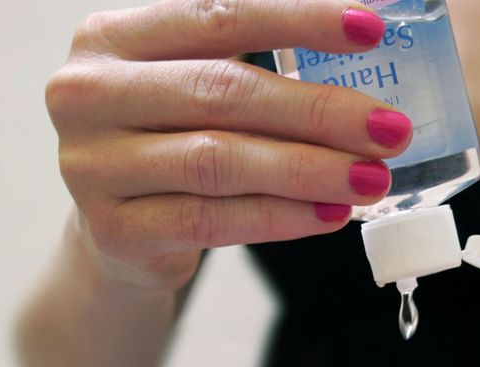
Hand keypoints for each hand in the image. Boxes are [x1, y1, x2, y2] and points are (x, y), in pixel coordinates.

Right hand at [47, 0, 410, 291]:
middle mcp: (90, 94)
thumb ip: (254, 63)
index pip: (219, 16)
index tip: (371, 29)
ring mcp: (93, 166)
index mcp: (114, 38)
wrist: (119, 227)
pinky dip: (282, 216)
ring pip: (221, 161)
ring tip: (373, 177)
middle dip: (320, 111)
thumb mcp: (194, 85)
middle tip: (389, 128)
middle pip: (224, 93)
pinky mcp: (116, 231)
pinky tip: (331, 213)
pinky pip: (213, 220)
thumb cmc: (173, 140)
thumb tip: (363, 42)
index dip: (300, 19)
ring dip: (311, 169)